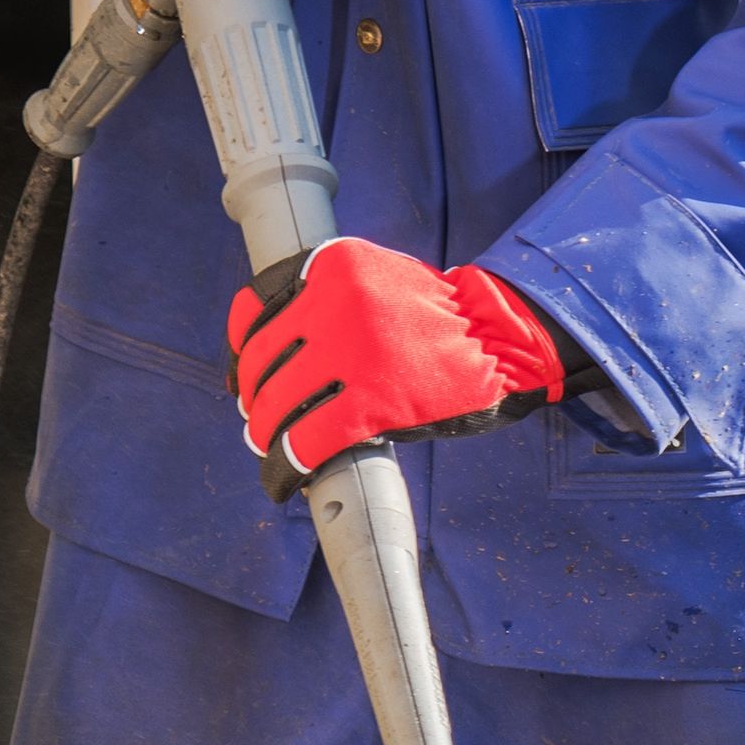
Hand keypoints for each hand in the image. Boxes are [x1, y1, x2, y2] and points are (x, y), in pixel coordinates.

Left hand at [229, 245, 568, 485]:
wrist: (501, 338)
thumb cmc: (439, 319)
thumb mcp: (375, 281)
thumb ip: (325, 300)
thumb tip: (268, 351)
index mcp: (333, 267)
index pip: (256, 310)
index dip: (243, 351)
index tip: (245, 375)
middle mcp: (335, 302)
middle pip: (264, 363)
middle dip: (255, 400)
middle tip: (260, 422)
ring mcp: (351, 353)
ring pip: (277, 404)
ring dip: (267, 435)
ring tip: (273, 450)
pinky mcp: (370, 403)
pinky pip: (306, 440)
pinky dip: (287, 465)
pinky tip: (285, 477)